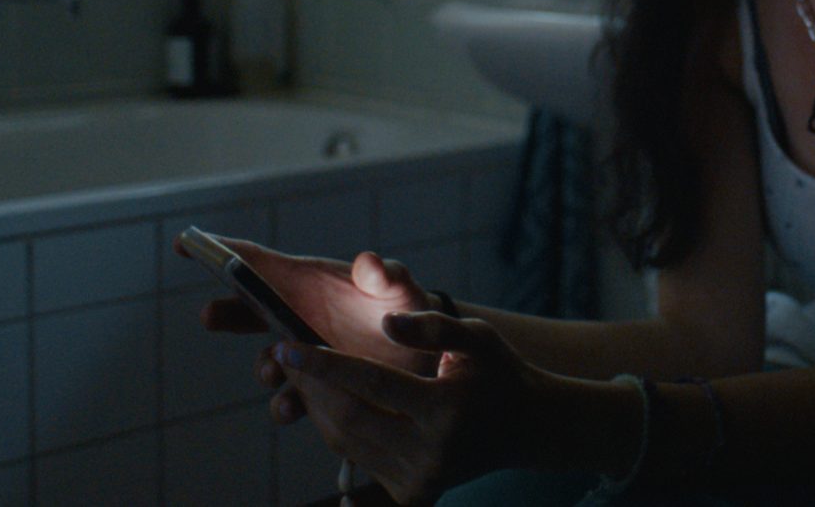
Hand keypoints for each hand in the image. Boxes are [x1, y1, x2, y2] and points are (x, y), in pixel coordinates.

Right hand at [172, 237, 437, 378]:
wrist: (429, 360)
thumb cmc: (411, 311)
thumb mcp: (402, 290)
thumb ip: (387, 275)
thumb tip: (368, 263)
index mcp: (309, 283)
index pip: (260, 262)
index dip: (222, 250)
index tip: (186, 243)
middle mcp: (298, 315)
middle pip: (248, 310)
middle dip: (226, 312)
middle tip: (210, 315)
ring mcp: (304, 352)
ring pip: (268, 359)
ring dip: (263, 366)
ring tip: (273, 369)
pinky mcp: (315, 386)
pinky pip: (290, 397)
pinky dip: (285, 403)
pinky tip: (293, 406)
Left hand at [271, 312, 550, 504]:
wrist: (528, 428)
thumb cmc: (499, 373)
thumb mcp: (477, 337)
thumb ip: (433, 326)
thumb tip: (385, 324)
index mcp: (446, 410)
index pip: (370, 383)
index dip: (323, 363)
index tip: (286, 345)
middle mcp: (431, 453)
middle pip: (348, 419)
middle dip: (311, 387)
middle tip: (287, 358)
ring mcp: (421, 480)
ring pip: (346, 443)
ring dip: (318, 408)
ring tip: (303, 376)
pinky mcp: (413, 495)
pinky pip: (359, 459)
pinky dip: (339, 430)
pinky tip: (330, 401)